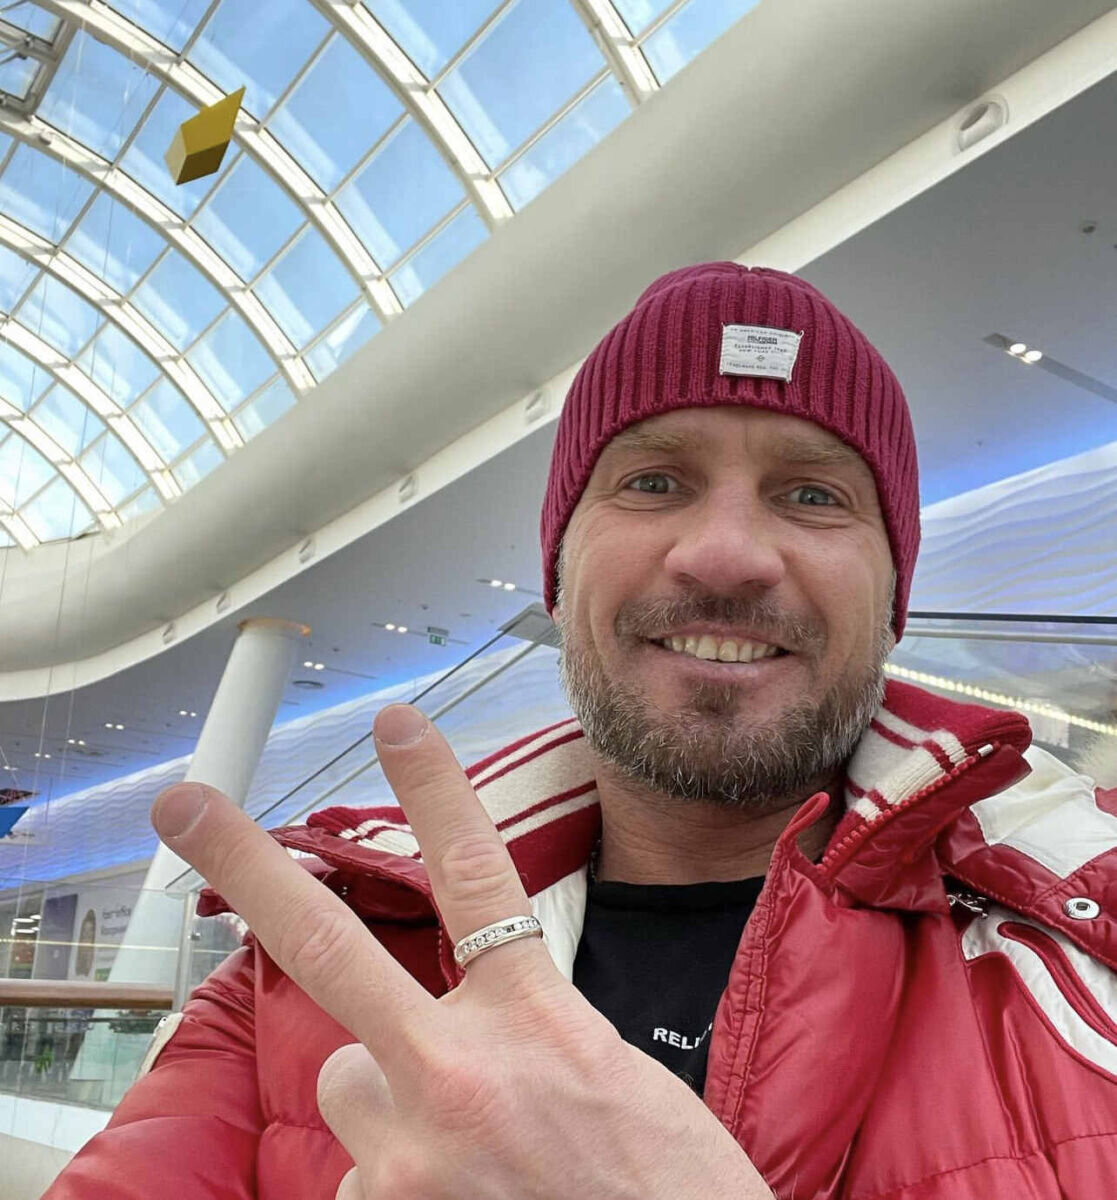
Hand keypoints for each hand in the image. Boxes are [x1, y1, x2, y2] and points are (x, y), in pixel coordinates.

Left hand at [152, 703, 772, 1199]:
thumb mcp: (612, 1078)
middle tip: (186, 805)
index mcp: (539, 1022)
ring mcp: (410, 1157)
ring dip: (387, 1105)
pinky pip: (362, 1180)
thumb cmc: (665, 1189)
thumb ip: (523, 1035)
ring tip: (466, 1156)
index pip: (475, 874)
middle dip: (251, 868)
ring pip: (350, 1086)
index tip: (395, 723)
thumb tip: (455, 1042)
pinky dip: (400, 1185)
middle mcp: (460, 1075)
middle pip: (333, 949)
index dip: (432, 788)